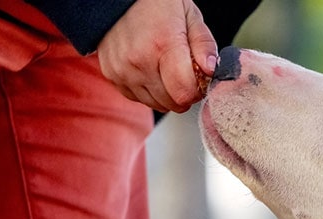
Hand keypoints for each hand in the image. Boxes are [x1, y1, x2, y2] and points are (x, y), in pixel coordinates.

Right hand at [97, 0, 216, 112]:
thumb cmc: (156, 4)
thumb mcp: (189, 15)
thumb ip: (204, 45)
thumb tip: (210, 71)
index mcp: (162, 45)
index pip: (185, 92)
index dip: (198, 90)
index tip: (199, 79)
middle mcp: (139, 61)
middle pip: (173, 103)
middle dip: (184, 93)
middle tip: (184, 73)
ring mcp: (122, 70)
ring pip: (156, 105)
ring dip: (167, 94)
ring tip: (166, 69)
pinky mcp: (111, 75)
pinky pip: (138, 98)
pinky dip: (149, 90)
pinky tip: (151, 70)